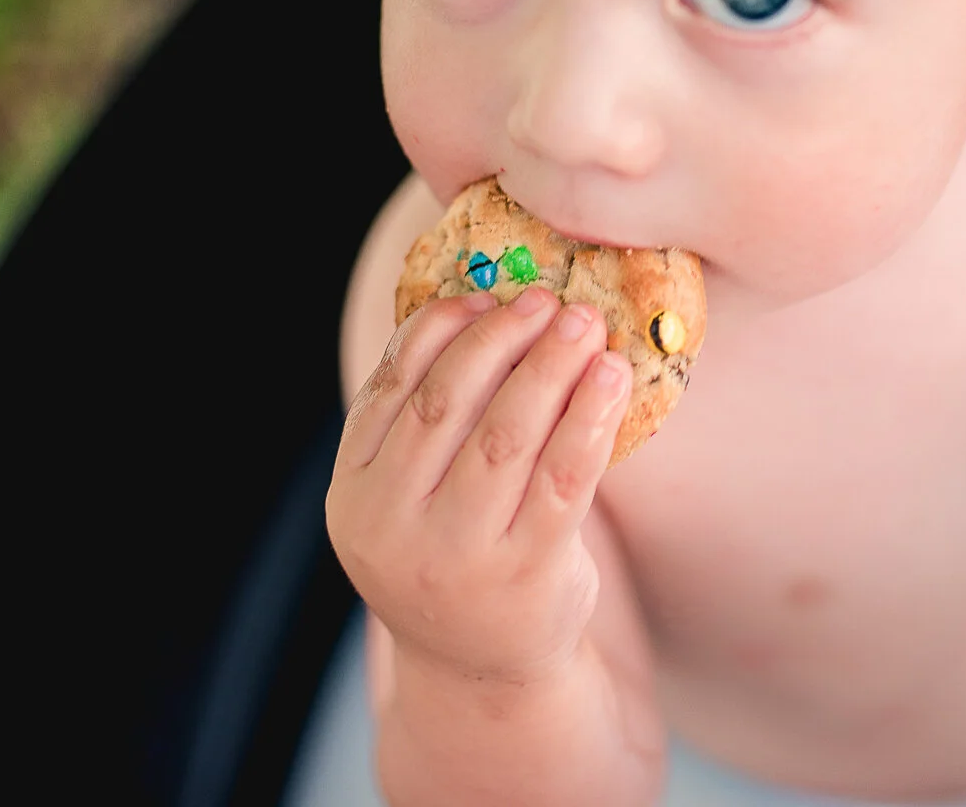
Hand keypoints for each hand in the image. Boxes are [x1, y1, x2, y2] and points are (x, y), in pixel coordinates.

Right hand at [326, 286, 632, 682]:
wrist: (481, 671)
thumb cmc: (450, 554)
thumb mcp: (406, 497)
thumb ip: (422, 420)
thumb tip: (482, 304)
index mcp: (353, 494)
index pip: (393, 389)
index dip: (440, 330)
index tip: (484, 294)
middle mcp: (393, 528)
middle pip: (448, 405)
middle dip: (500, 339)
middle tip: (546, 300)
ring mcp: (458, 556)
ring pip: (506, 436)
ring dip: (550, 367)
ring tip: (584, 326)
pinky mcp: (528, 574)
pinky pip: (565, 479)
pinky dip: (590, 418)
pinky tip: (612, 379)